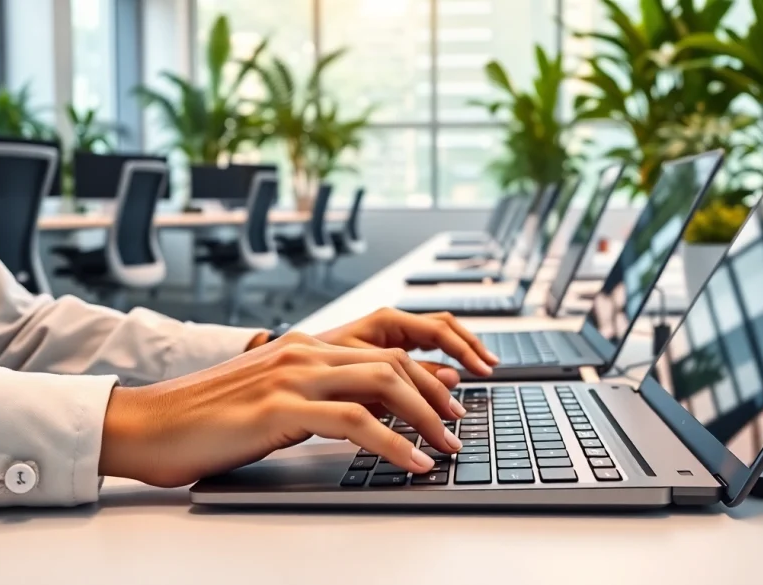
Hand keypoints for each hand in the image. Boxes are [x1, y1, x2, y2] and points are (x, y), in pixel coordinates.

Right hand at [99, 332, 464, 487]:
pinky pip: (355, 421)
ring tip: (446, 447)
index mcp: (304, 347)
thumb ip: (320, 398)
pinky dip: (393, 442)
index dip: (426, 376)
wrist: (147, 425)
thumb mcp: (274, 402)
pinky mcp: (280, 407)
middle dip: (437, 394)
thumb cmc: (207, 420)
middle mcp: (304, 352)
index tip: (451, 403)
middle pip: (394, 362)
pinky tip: (412, 461)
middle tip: (458, 427)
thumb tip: (373, 414)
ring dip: (426, 416)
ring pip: (383, 383)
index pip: (385, 350)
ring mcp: (293, 376)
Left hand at [316, 308, 499, 380]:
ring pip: (437, 334)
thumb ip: (403, 378)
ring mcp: (386, 334)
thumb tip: (451, 378)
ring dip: (462, 351)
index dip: (465, 353)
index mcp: (383, 323)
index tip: (483, 374)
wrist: (274, 377)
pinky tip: (454, 375)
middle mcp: (388, 324)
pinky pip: (423, 346)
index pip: (439, 332)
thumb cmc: (305, 374)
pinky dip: (444, 358)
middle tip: (489, 374)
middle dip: (469, 351)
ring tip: (484, 369)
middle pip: (444, 328)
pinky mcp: (382, 349)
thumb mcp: (356, 379)